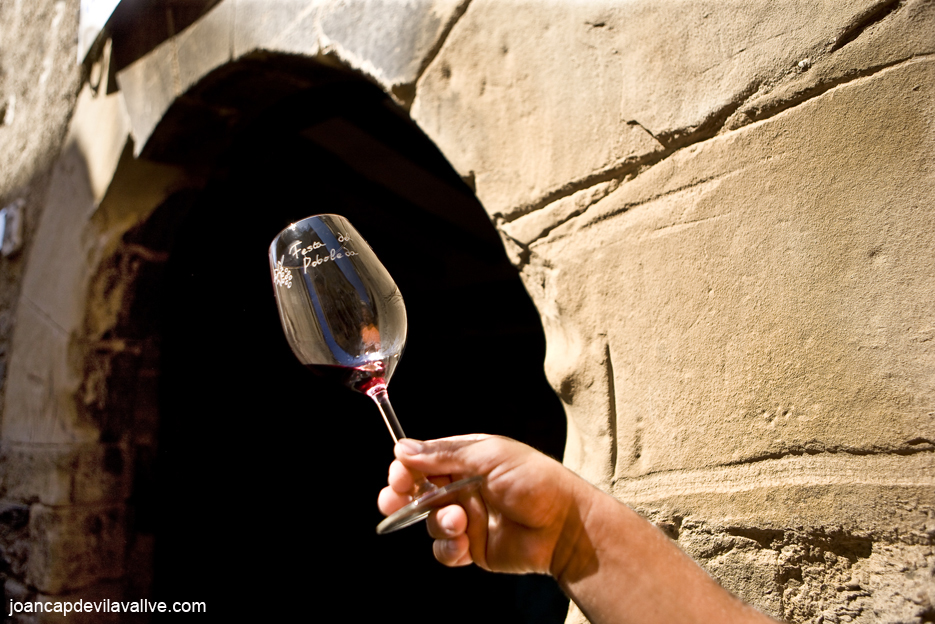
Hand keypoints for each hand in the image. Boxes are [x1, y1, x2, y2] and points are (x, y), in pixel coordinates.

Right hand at [377, 435, 578, 574]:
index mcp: (467, 458)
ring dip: (438, 522)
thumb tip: (403, 449)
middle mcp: (462, 486)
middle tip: (394, 500)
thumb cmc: (534, 480)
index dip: (406, 468)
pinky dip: (447, 547)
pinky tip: (462, 544)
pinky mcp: (472, 546)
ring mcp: (467, 517)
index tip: (398, 476)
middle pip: (417, 491)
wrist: (565, 526)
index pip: (423, 460)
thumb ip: (444, 454)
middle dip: (402, 496)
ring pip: (428, 521)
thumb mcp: (489, 456)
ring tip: (459, 521)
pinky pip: (444, 549)